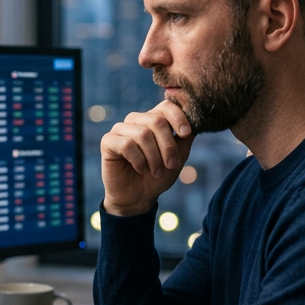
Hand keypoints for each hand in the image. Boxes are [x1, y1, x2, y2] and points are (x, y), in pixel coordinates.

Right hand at [99, 100, 193, 215]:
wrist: (138, 197)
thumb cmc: (158, 176)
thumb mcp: (178, 157)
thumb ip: (185, 139)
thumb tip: (196, 121)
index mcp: (153, 120)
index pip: (166, 106)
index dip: (178, 118)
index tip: (185, 134)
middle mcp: (136, 121)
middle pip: (156, 121)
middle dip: (168, 145)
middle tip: (171, 165)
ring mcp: (120, 129)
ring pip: (143, 134)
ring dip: (154, 157)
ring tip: (156, 172)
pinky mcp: (108, 141)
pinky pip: (126, 144)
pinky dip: (138, 160)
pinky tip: (140, 169)